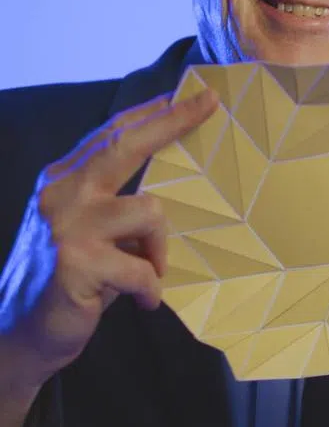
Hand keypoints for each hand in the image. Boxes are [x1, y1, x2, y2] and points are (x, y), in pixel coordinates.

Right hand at [0, 89, 218, 390]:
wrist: (21, 332)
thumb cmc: (69, 281)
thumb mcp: (90, 233)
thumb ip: (117, 206)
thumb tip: (174, 188)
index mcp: (63, 180)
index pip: (112, 135)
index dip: (153, 113)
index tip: (192, 94)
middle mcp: (61, 193)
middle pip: (125, 145)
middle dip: (171, 122)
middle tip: (208, 104)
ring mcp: (67, 226)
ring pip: (150, 212)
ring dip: (158, 250)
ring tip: (147, 273)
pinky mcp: (77, 263)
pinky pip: (143, 269)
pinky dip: (150, 289)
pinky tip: (140, 301)